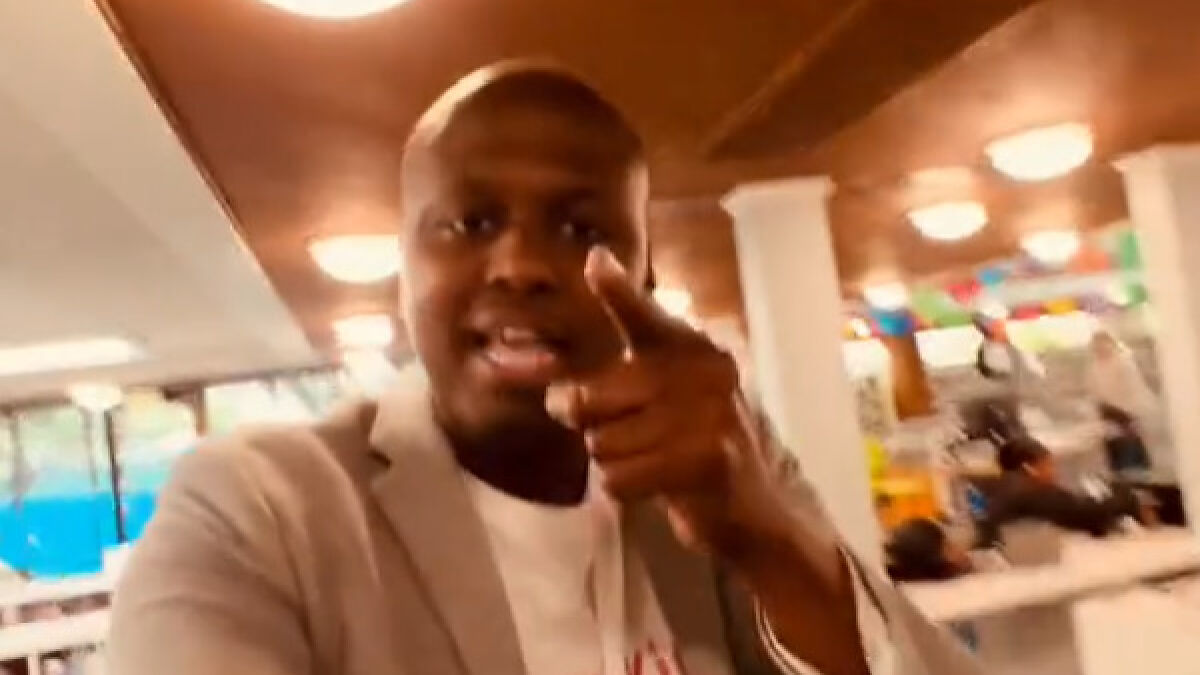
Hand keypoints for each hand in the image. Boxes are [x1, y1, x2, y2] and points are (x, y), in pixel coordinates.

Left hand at [549, 249, 866, 674]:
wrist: (749, 509)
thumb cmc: (683, 448)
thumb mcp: (651, 403)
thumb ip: (604, 389)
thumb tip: (557, 396)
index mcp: (686, 347)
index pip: (641, 315)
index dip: (616, 291)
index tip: (594, 261)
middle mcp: (701, 370)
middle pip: (589, 399)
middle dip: (590, 428)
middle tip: (628, 438)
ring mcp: (709, 413)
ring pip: (600, 445)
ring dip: (613, 464)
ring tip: (654, 462)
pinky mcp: (708, 458)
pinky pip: (619, 478)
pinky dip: (625, 491)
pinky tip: (659, 486)